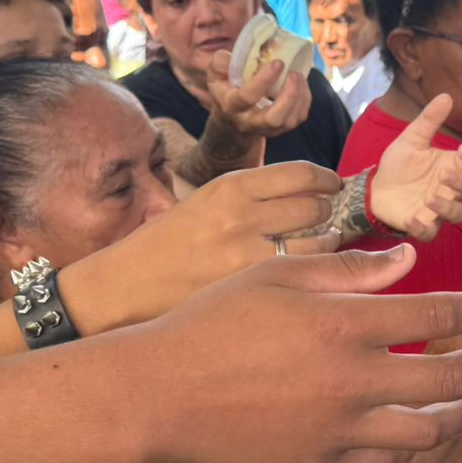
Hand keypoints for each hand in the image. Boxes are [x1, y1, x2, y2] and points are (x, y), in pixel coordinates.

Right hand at [81, 162, 342, 328]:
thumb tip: (309, 191)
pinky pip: (302, 274)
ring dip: (328, 243)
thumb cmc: (169, 243)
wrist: (127, 285)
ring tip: (324, 247)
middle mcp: (240, 215)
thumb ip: (254, 195)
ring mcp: (245, 254)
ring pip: (318, 242)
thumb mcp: (207, 201)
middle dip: (327, 213)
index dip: (327, 180)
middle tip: (327, 220)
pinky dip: (316, 272)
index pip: (301, 174)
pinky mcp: (248, 288)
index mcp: (230, 186)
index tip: (334, 186)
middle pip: (315, 206)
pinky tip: (308, 274)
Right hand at [149, 247, 461, 462]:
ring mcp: (340, 426)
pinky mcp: (322, 461)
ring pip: (429, 429)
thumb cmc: (213, 319)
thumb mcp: (278, 274)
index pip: (438, 311)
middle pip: (450, 373)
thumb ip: (349, 269)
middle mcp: (353, 377)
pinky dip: (413, 444)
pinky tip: (419, 428)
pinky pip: (387, 460)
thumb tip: (408, 261)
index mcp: (344, 321)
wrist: (161, 392)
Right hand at [205, 48, 312, 138]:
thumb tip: (229, 58)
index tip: (278, 63)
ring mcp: (266, 129)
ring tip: (298, 76)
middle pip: (273, 119)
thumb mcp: (215, 76)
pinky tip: (301, 84)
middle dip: (288, 96)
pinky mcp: (280, 129)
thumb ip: (219, 63)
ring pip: (289, 121)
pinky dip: (304, 100)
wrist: (231, 120)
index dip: (264, 80)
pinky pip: (298, 118)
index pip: (248, 97)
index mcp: (231, 106)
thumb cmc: (225, 90)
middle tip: (293, 74)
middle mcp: (249, 122)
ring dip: (299, 97)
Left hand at [371, 95, 461, 239]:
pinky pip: (430, 232)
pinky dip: (423, 228)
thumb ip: (429, 121)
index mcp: (452, 165)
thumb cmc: (399, 164)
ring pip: (458, 214)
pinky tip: (412, 218)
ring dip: (449, 208)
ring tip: (432, 198)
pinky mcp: (422, 224)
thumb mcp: (411, 139)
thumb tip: (446, 95)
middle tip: (445, 174)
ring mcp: (438, 208)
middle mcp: (450, 188)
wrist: (374, 187)